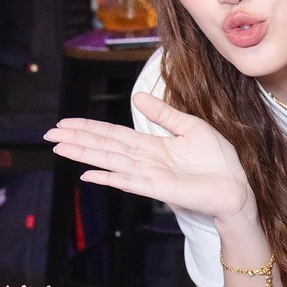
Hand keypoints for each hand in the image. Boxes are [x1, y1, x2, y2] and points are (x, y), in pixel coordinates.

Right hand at [46, 90, 253, 221]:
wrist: (236, 186)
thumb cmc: (218, 160)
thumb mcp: (190, 127)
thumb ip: (163, 114)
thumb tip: (138, 97)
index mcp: (151, 145)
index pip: (113, 134)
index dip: (89, 128)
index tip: (66, 122)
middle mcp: (144, 160)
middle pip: (104, 146)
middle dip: (77, 139)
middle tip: (50, 134)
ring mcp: (149, 175)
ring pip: (110, 160)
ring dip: (84, 154)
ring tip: (60, 148)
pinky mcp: (158, 189)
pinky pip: (128, 181)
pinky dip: (108, 177)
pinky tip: (88, 174)